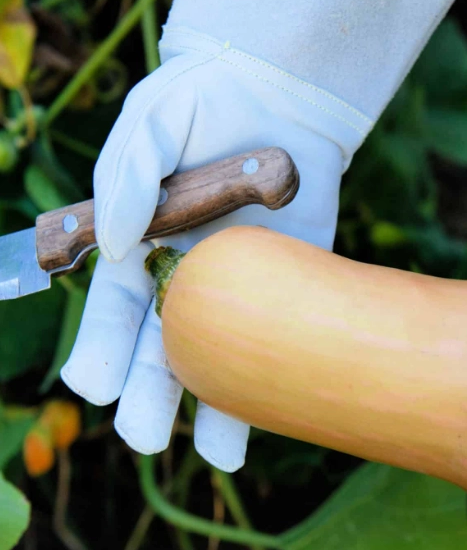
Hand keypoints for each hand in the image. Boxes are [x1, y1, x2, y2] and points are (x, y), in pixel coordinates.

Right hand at [59, 34, 354, 470]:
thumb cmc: (203, 103)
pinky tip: (273, 417)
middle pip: (162, 350)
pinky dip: (274, 382)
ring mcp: (241, 289)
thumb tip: (118, 243)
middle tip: (140, 435)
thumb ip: (127, 177)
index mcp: (141, 250)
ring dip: (214, 409)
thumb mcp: (152, 123)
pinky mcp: (291, 286)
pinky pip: (280, 341)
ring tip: (216, 454)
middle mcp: (188, 280)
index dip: (101, 349)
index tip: (93, 384)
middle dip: (147, 395)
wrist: (279, 96)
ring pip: (222, 360)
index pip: (113, 312)